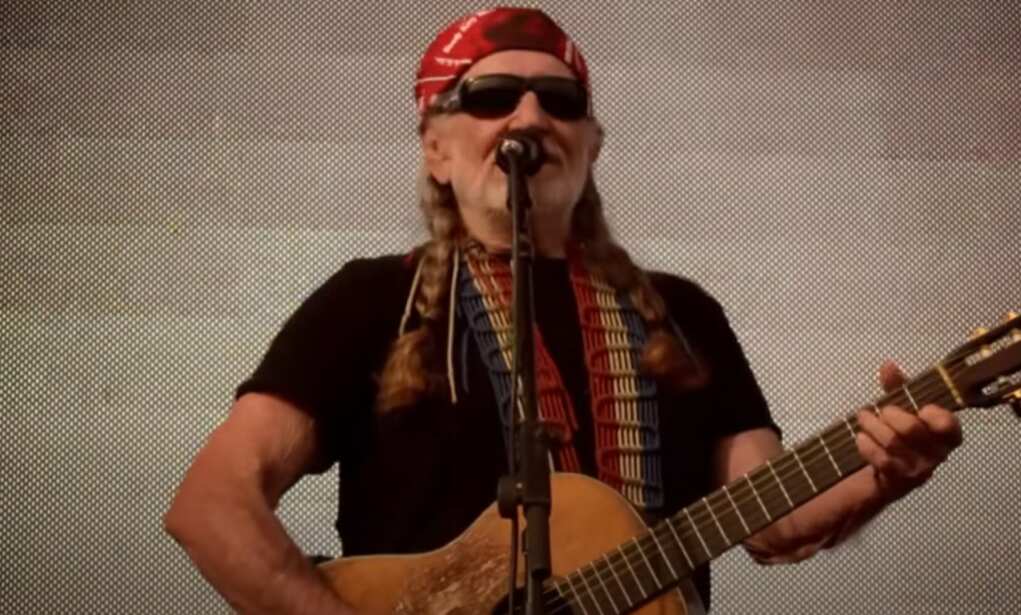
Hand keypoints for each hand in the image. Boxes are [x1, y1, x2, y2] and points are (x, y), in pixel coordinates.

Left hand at [855, 360, 962, 500]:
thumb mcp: (902, 407)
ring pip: (891, 442)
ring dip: (871, 426)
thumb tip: (888, 365)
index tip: (919, 407)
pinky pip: (880, 459)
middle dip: (889, 414)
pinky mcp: (900, 482)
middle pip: (910, 429)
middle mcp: (937, 455)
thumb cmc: (899, 432)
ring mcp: (919, 470)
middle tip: (879, 411)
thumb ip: (897, 385)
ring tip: (863, 418)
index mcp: (946, 435)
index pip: (948, 424)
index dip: (932, 413)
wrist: (885, 472)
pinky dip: (866, 444)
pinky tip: (861, 437)